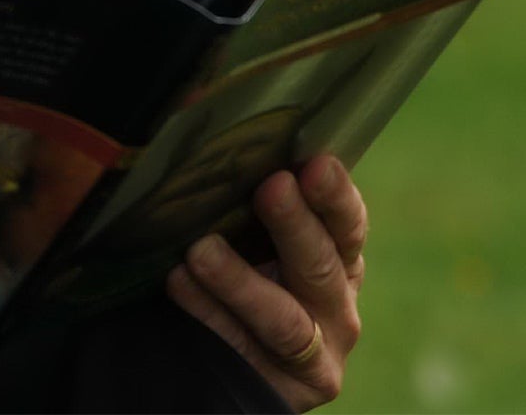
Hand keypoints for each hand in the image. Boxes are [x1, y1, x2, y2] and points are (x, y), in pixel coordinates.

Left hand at [164, 155, 367, 410]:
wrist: (221, 365)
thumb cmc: (237, 279)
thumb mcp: (253, 240)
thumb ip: (253, 206)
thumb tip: (221, 137)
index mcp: (339, 262)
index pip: (348, 226)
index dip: (335, 196)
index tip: (313, 162)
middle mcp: (336, 308)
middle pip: (322, 267)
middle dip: (295, 225)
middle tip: (270, 187)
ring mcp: (315, 356)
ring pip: (284, 319)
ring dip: (240, 281)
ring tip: (198, 250)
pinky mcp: (282, 391)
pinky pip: (243, 351)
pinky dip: (208, 316)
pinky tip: (178, 285)